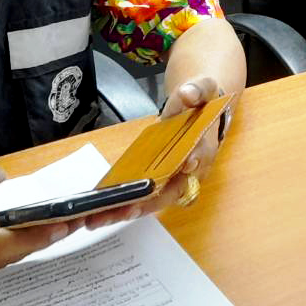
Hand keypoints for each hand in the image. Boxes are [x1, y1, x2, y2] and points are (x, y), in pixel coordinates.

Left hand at [86, 76, 227, 228]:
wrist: (198, 109)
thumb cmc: (200, 100)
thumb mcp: (203, 87)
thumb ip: (197, 89)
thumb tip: (188, 94)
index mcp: (204, 147)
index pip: (197, 161)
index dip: (184, 170)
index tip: (172, 172)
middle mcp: (192, 171)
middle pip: (171, 192)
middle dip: (147, 203)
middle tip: (123, 210)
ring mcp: (176, 179)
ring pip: (156, 200)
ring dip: (130, 210)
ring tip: (100, 219)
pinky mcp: (161, 181)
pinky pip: (146, 197)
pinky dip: (126, 204)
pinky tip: (102, 210)